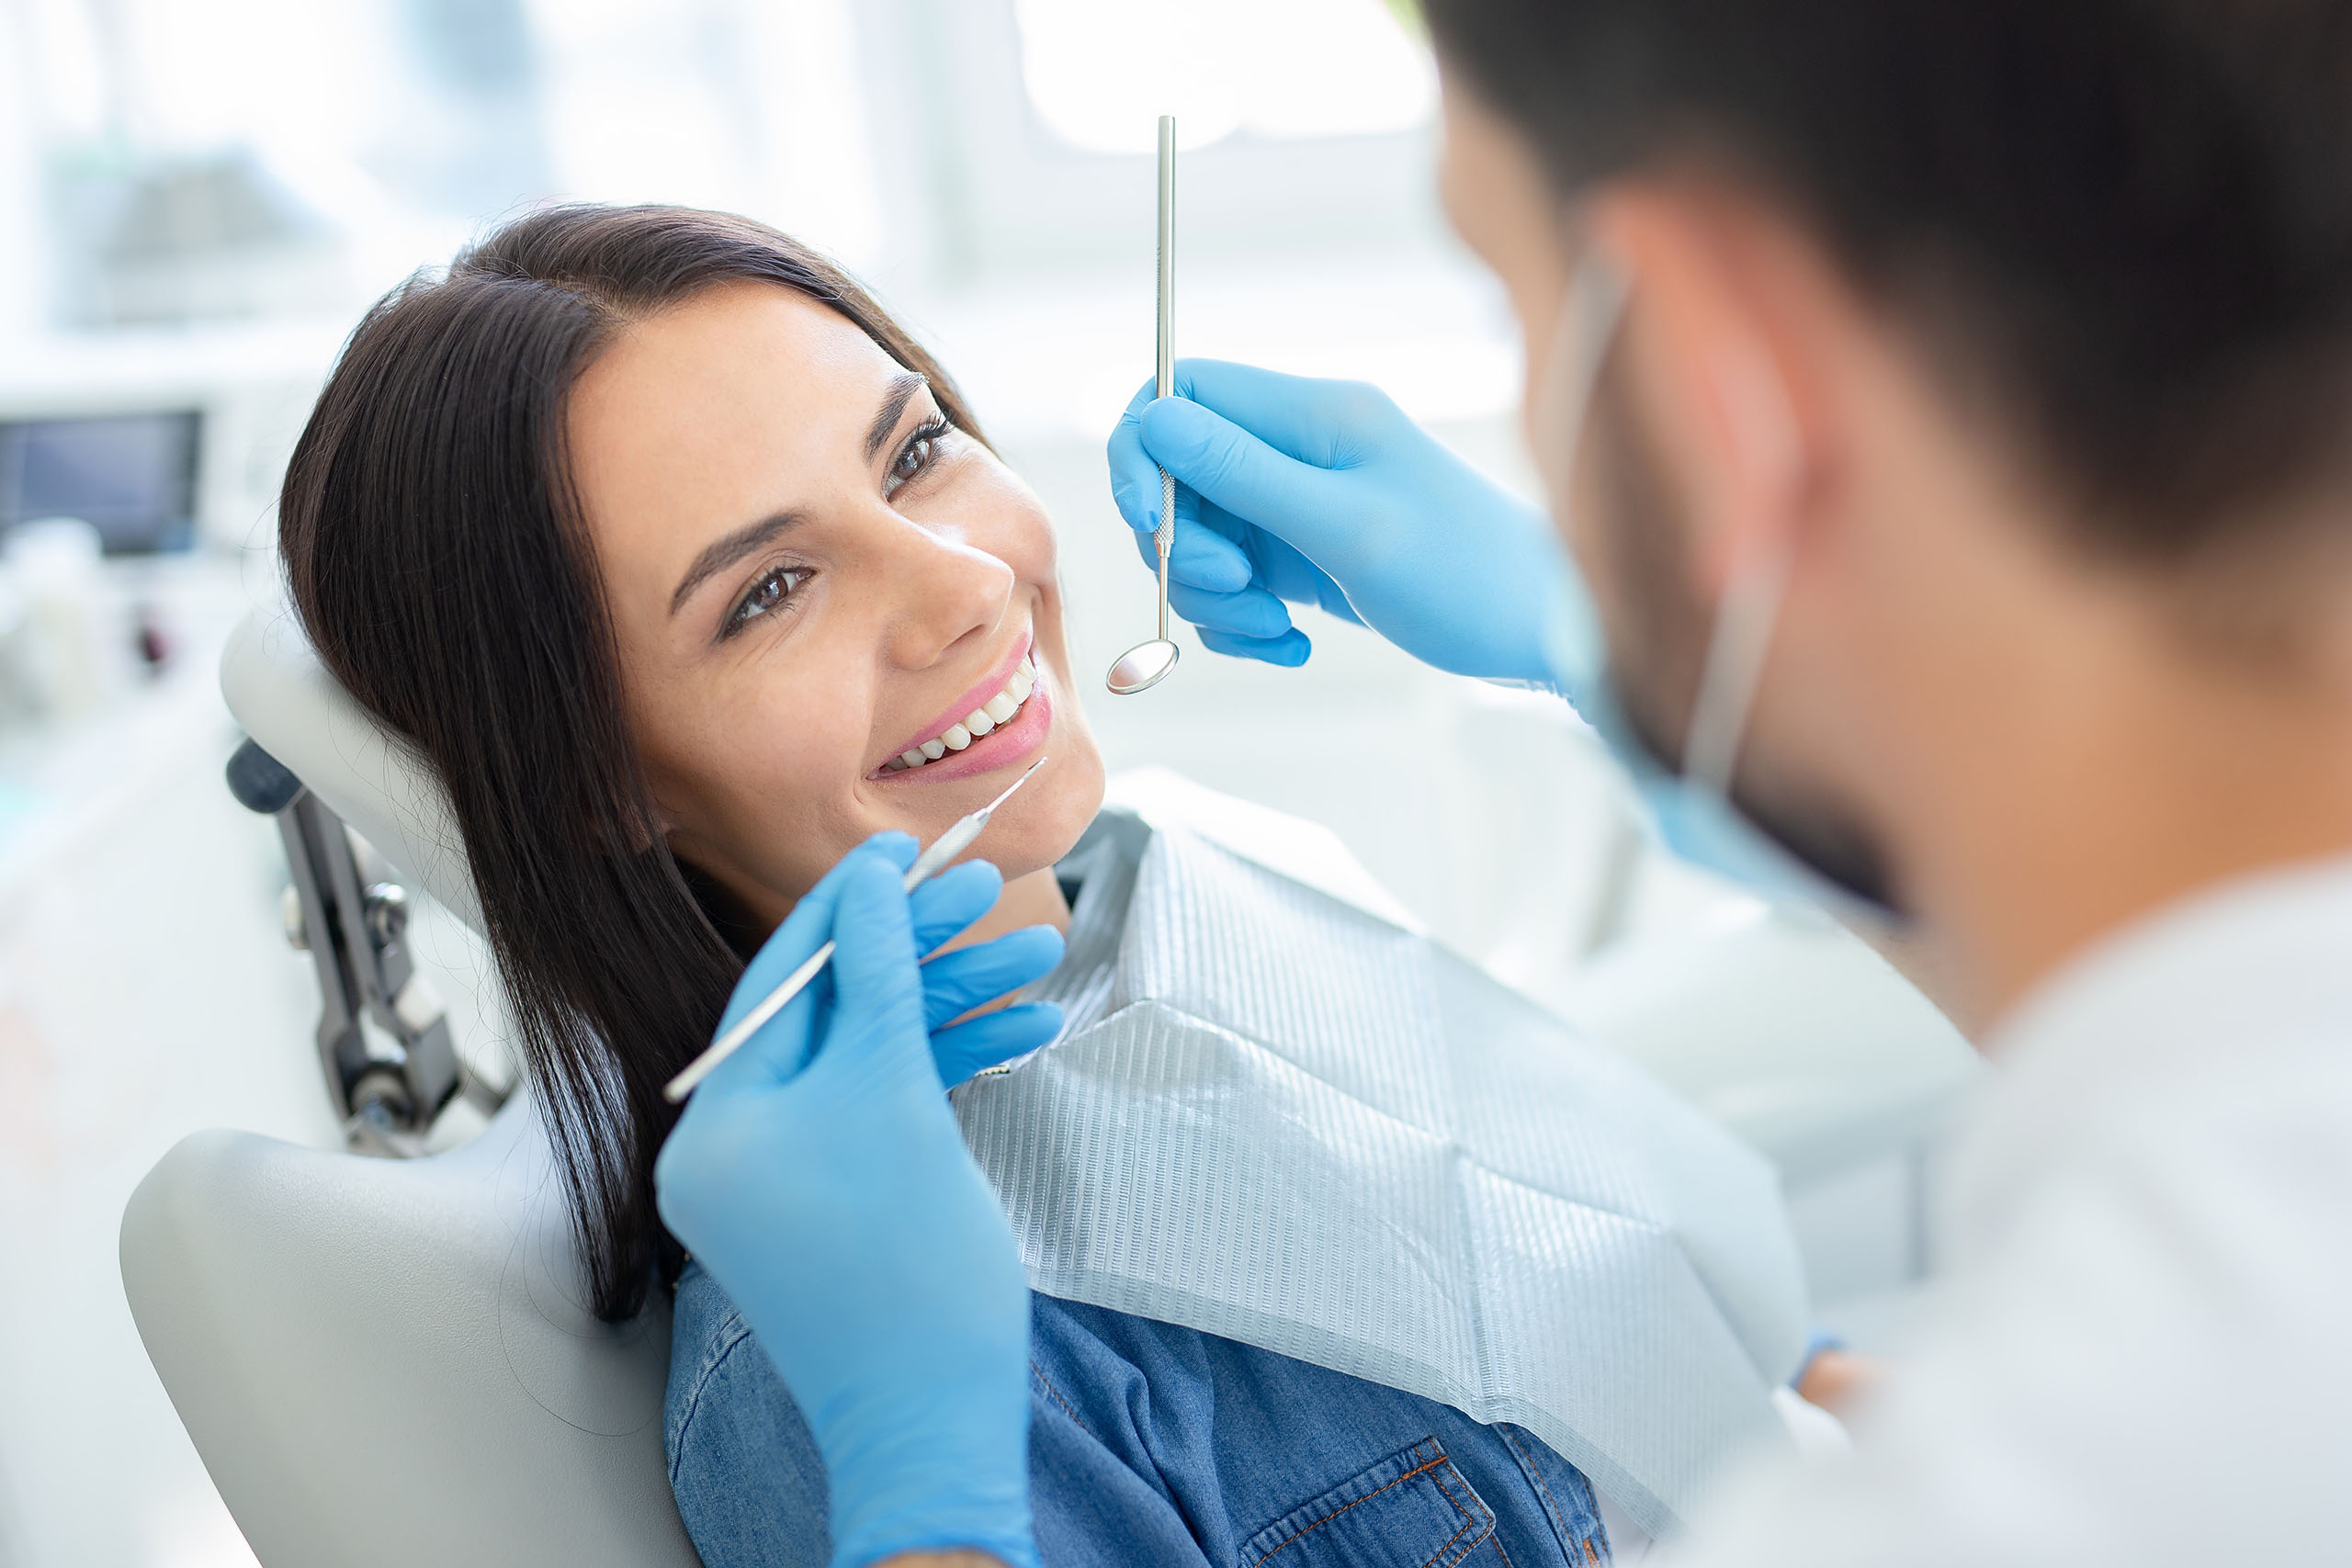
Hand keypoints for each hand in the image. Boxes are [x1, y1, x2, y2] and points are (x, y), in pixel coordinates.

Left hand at [655, 835, 1056, 1567]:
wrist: (935, 1420)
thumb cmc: (904, 1269)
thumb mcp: (892, 1096)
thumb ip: (880, 977)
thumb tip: (868, 880)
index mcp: (719, 1121)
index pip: (781, 978)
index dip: (848, 903)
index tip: (905, 848)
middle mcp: (737, 1146)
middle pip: (834, 1011)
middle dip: (921, 953)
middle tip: (993, 895)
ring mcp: (790, 1177)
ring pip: (872, 1057)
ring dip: (953, 1005)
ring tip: (1040, 959)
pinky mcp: (842, 1201)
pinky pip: (886, 1110)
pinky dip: (947, 1068)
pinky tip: (1022, 1030)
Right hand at [1106, 358, 1566, 679]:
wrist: (1543, 633)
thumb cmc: (1467, 574)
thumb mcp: (1347, 526)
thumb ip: (1244, 473)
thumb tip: (1153, 420)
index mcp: (1313, 415)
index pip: (1182, 392)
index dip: (1143, 453)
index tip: (1150, 522)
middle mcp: (1299, 450)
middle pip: (1179, 476)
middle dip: (1183, 544)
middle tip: (1236, 589)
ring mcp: (1301, 505)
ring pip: (1200, 538)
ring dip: (1213, 597)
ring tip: (1272, 627)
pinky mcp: (1308, 558)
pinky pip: (1236, 585)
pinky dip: (1243, 623)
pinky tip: (1293, 644)